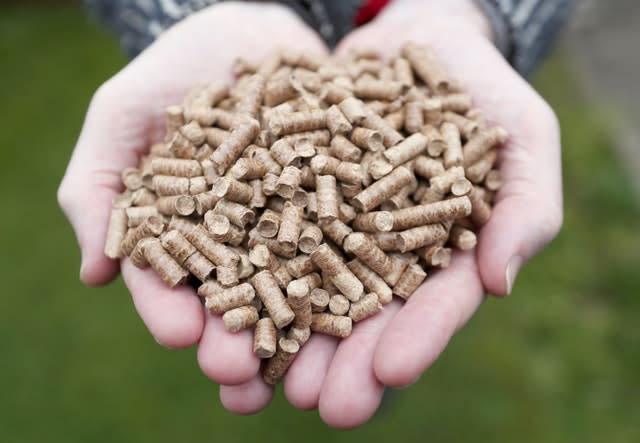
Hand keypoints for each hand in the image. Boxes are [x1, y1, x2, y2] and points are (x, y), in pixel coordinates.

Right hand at [57, 0, 326, 405]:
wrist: (252, 37)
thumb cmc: (178, 73)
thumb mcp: (122, 116)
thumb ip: (98, 190)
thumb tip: (93, 275)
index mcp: (185, 233)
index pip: (168, 281)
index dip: (169, 309)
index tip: (179, 334)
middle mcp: (242, 242)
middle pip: (235, 300)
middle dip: (235, 338)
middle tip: (238, 371)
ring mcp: (295, 227)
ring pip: (296, 287)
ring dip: (296, 333)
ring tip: (298, 372)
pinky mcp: (341, 205)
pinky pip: (351, 238)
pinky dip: (358, 271)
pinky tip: (366, 303)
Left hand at [232, 0, 560, 427]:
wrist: (414, 39)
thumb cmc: (479, 87)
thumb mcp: (522, 135)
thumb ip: (525, 207)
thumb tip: (499, 285)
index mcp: (441, 250)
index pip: (434, 303)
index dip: (417, 338)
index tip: (392, 372)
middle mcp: (381, 250)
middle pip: (363, 314)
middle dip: (343, 360)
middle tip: (321, 403)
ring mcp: (331, 224)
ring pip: (305, 288)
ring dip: (283, 337)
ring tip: (257, 380)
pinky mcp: (287, 192)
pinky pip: (261, 232)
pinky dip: (240, 269)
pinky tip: (215, 310)